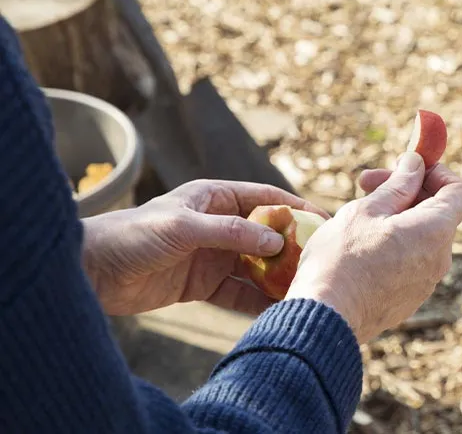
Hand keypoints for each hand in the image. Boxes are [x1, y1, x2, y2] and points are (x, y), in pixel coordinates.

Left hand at [81, 179, 327, 315]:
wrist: (91, 271)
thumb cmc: (133, 235)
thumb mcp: (184, 227)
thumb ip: (231, 233)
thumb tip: (276, 241)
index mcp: (214, 198)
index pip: (266, 199)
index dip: (295, 209)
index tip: (324, 222)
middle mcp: (218, 225)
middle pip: (266, 235)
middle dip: (292, 248)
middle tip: (321, 262)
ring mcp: (212, 255)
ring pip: (255, 266)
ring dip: (277, 277)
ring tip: (303, 289)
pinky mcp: (202, 284)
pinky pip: (238, 292)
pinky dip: (256, 301)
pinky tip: (276, 309)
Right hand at [287, 152, 461, 342]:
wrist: (326, 317)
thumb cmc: (343, 258)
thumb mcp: (368, 209)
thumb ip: (398, 184)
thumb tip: (416, 164)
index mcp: (435, 231)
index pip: (458, 191)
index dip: (436, 173)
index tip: (405, 167)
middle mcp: (439, 258)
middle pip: (437, 213)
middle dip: (406, 192)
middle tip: (365, 184)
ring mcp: (426, 283)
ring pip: (420, 238)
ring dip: (396, 219)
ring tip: (357, 216)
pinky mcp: (409, 300)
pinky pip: (410, 262)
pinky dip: (394, 246)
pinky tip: (359, 247)